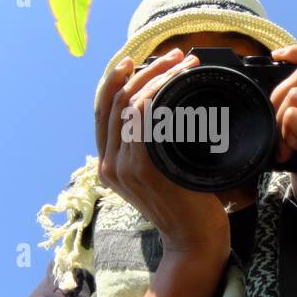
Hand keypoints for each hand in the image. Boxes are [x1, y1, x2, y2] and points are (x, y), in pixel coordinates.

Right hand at [95, 49, 230, 257]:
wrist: (194, 241)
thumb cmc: (187, 204)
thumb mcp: (161, 171)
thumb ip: (151, 146)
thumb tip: (162, 107)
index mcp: (108, 164)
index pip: (102, 110)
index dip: (114, 79)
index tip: (135, 59)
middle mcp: (109, 165)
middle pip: (115, 101)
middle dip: (145, 70)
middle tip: (175, 55)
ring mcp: (123, 166)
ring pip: (131, 104)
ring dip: (159, 76)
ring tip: (185, 64)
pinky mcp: (142, 167)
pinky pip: (144, 117)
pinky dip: (161, 93)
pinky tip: (180, 83)